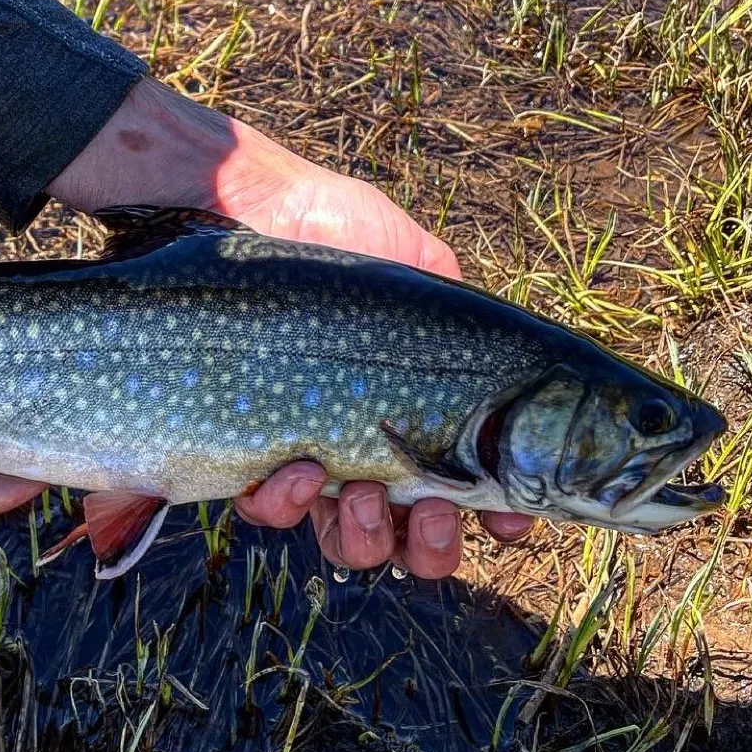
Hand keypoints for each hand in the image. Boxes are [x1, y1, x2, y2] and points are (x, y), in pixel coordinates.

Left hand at [51, 78, 534, 576]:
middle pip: (411, 535)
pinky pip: (269, 507)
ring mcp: (305, 448)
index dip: (495, 516)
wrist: (241, 206)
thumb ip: (460, 305)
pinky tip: (299, 467)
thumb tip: (508, 368)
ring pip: (347, 539)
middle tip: (431, 515)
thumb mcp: (413, 256)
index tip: (510, 521)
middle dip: (431, 545)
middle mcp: (365, 437)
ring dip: (367, 536)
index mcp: (415, 402)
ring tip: (365, 496)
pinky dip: (288, 503)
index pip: (467, 481)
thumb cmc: (331, 222)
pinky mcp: (243, 446)